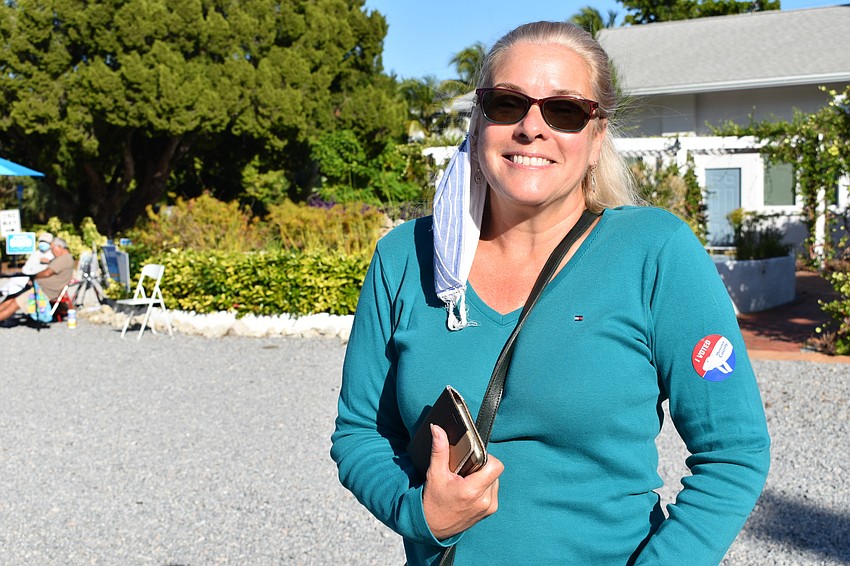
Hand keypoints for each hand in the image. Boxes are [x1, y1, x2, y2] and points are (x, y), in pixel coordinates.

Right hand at [422, 423, 503, 539]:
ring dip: (483, 477)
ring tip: (466, 480)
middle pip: (494, 472)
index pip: (495, 466)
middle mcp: (485, 501)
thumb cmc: (433, 502)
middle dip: (482, 467)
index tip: (473, 459)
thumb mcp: (435, 474)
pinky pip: (493, 491)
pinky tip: (469, 489)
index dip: (486, 458)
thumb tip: (437, 429)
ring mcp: (489, 508)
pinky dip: (484, 487)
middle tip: (465, 471)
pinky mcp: (490, 511)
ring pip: (495, 480)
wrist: (432, 527)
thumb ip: (439, 450)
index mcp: (473, 491)